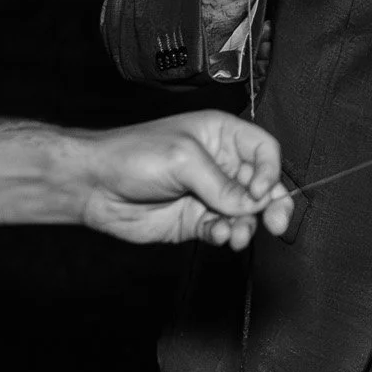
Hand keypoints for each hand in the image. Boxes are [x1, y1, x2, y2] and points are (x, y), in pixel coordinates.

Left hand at [70, 110, 291, 248]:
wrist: (95, 184)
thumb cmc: (133, 154)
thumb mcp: (183, 159)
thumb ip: (221, 184)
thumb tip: (253, 204)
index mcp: (221, 135)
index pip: (264, 150)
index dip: (270, 171)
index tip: (262, 191)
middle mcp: (220, 164)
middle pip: (263, 185)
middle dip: (273, 205)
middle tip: (276, 224)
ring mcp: (208, 194)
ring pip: (245, 213)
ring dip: (247, 226)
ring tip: (236, 235)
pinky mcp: (195, 220)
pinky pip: (223, 230)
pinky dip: (226, 235)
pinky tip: (219, 236)